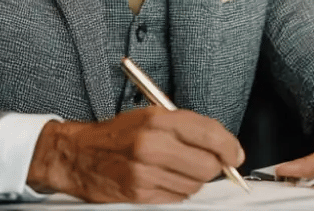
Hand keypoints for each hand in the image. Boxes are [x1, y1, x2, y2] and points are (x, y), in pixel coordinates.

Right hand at [26, 106, 244, 202]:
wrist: (77, 155)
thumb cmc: (116, 134)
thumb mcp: (150, 116)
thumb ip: (188, 128)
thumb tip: (224, 146)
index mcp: (157, 119)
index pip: (209, 134)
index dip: (229, 147)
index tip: (235, 155)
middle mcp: (151, 145)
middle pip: (207, 165)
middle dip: (213, 167)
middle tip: (207, 163)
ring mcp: (145, 172)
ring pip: (194, 185)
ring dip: (193, 180)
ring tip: (174, 168)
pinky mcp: (139, 194)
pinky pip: (177, 198)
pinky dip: (176, 191)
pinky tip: (162, 179)